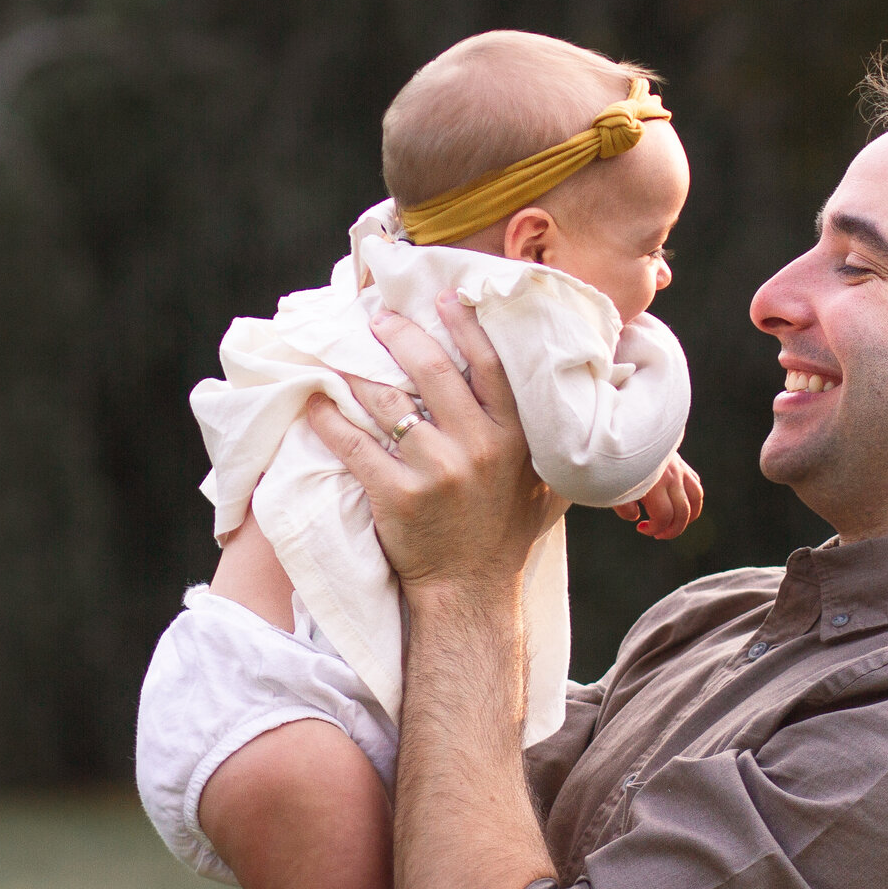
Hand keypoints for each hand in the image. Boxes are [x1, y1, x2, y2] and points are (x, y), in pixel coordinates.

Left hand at [300, 296, 562, 597]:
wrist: (471, 591)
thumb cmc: (507, 534)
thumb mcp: (545, 484)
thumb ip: (548, 440)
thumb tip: (572, 397)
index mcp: (514, 437)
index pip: (489, 365)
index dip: (465, 325)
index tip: (442, 297)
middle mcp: (478, 448)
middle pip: (432, 371)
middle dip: (400, 336)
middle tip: (379, 319)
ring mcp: (436, 471)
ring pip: (388, 404)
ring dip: (358, 372)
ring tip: (341, 354)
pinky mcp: (397, 495)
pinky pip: (355, 446)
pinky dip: (330, 420)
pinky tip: (315, 402)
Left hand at [614, 452, 702, 539]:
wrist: (625, 433)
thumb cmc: (616, 462)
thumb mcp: (613, 486)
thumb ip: (624, 507)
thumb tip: (636, 517)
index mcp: (653, 482)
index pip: (664, 516)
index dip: (654, 529)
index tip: (641, 528)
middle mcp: (671, 476)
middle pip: (683, 512)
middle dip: (672, 530)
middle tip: (657, 534)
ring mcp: (679, 469)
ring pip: (696, 499)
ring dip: (688, 517)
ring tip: (674, 524)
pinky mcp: (682, 464)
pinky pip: (695, 485)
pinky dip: (692, 500)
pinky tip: (679, 506)